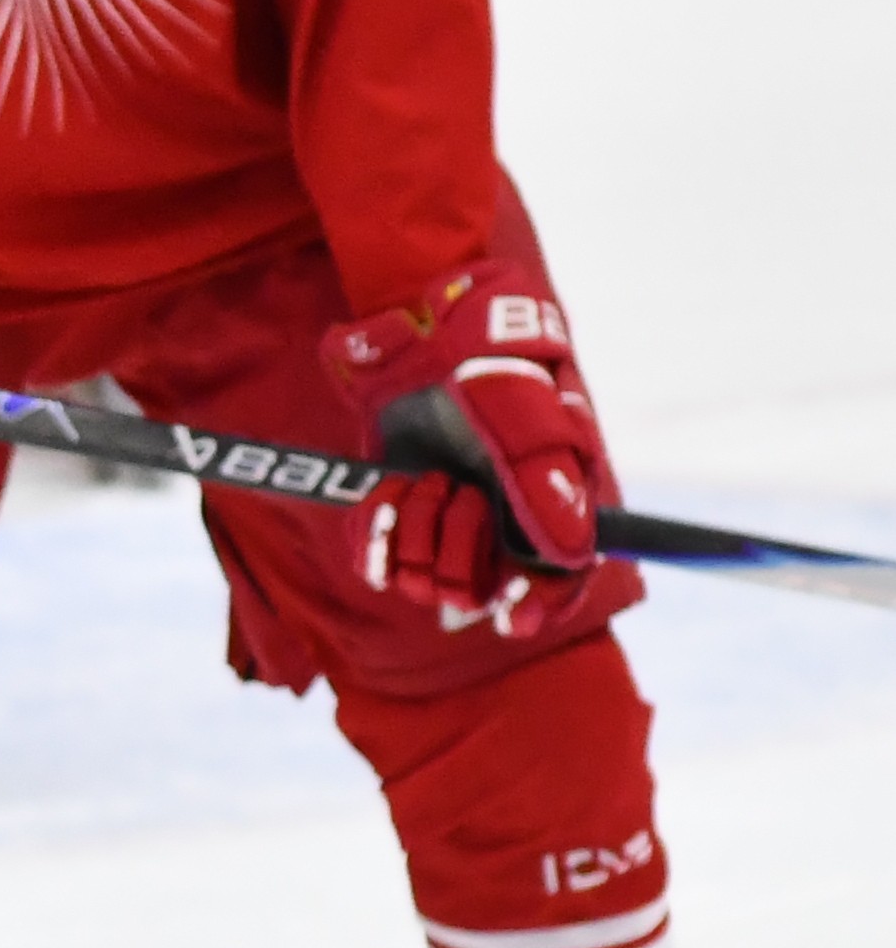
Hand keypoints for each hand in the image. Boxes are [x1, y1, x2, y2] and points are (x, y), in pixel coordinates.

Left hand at [323, 263, 610, 619]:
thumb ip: (545, 481)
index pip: (556, 583)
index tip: (512, 616)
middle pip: (478, 593)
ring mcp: (440, 523)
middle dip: (460, 547)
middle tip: (455, 488)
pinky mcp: (392, 516)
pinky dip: (376, 535)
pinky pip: (377, 564)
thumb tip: (570, 554)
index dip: (540, 607)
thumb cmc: (485, 362)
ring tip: (422, 480)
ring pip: (425, 585)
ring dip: (418, 533)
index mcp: (547, 505)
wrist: (416, 330)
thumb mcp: (522, 412)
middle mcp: (496, 526)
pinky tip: (386, 494)